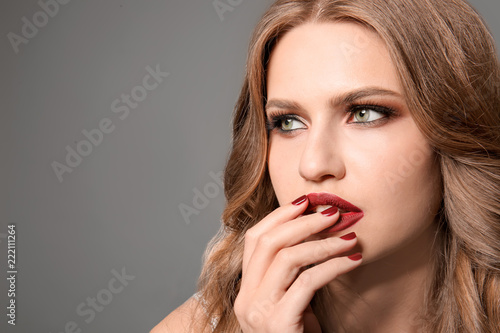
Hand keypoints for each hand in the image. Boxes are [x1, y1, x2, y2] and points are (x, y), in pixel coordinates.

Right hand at [234, 195, 361, 332]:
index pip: (255, 239)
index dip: (279, 216)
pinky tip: (354, 259)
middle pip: (268, 242)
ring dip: (322, 242)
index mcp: (247, 288)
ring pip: (287, 258)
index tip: (306, 202)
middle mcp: (246, 298)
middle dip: (302, 222)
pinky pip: (307, 282)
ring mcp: (258, 311)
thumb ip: (293, 272)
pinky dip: (334, 266)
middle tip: (332, 213)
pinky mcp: (277, 323)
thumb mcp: (293, 300)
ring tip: (349, 235)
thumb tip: (316, 231)